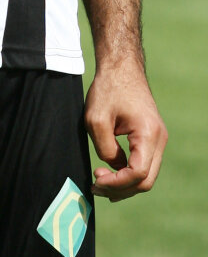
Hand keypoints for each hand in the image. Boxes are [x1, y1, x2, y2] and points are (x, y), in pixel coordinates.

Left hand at [84, 59, 167, 200]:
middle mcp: (159, 139)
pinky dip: (129, 173)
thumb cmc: (108, 88)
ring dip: (125, 184)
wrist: (121, 66)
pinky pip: (144, 163)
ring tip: (100, 184)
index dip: (117, 183)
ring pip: (147, 175)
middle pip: (146, 180)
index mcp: (148, 134)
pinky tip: (111, 174)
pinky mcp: (151, 137)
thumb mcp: (96, 120)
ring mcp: (158, 139)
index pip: (138, 173)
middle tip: (96, 187)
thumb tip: (113, 168)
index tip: (96, 180)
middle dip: (121, 189)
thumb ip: (105, 149)